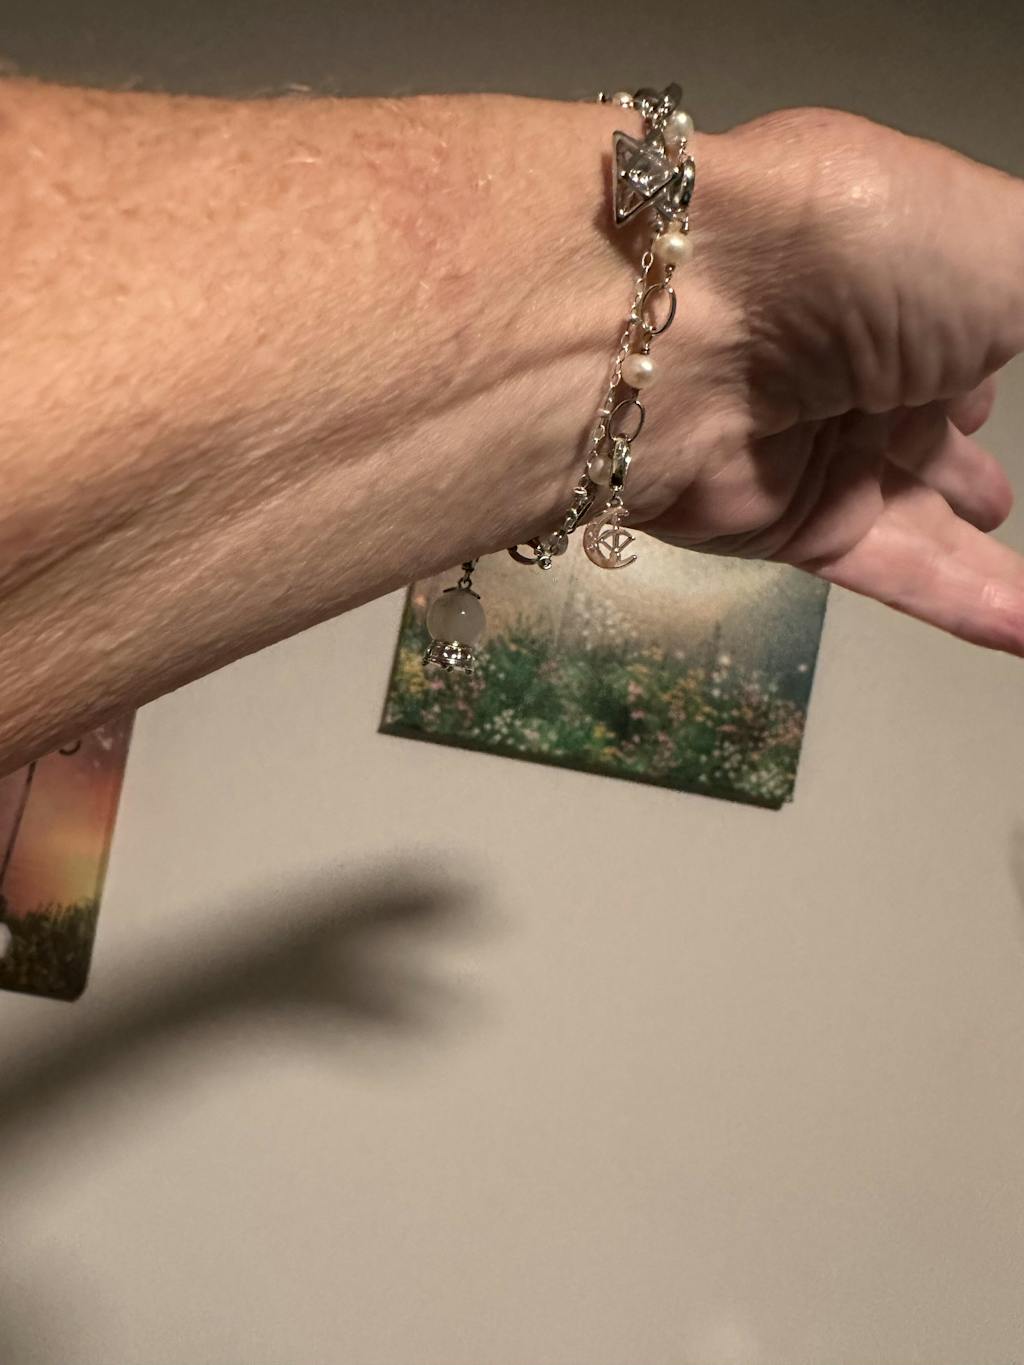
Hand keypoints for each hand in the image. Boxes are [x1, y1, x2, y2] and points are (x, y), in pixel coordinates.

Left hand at [626, 107, 1022, 653]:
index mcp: (890, 271)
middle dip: (956, 461)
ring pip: (915, 516)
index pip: (949, 328)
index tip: (994, 391)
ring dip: (976, 559)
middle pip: (917, 427)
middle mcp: (846, 360)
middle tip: (993, 502)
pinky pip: (888, 570)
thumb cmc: (863, 257)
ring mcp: (811, 449)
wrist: (686, 326)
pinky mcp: (783, 527)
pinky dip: (960, 605)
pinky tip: (1023, 634)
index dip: (981, 360)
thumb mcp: (1008, 247)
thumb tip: (999, 377)